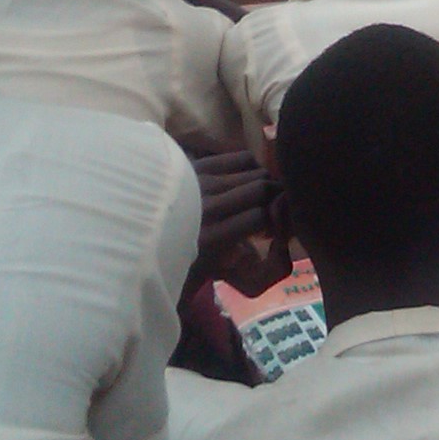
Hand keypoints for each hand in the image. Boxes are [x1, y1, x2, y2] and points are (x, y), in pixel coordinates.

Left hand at [187, 150, 289, 297]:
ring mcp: (200, 181)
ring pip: (256, 170)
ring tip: (260, 202)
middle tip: (274, 214)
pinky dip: (255, 171)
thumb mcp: (238, 280)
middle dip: (278, 200)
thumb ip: (272, 270)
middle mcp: (204, 206)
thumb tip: (284, 238)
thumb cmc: (198, 267)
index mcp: (210, 239)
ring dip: (267, 185)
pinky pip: (243, 158)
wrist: (154, 243)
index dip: (278, 221)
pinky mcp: (198, 165)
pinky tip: (247, 187)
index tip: (276, 232)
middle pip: (262, 187)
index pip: (261, 215)